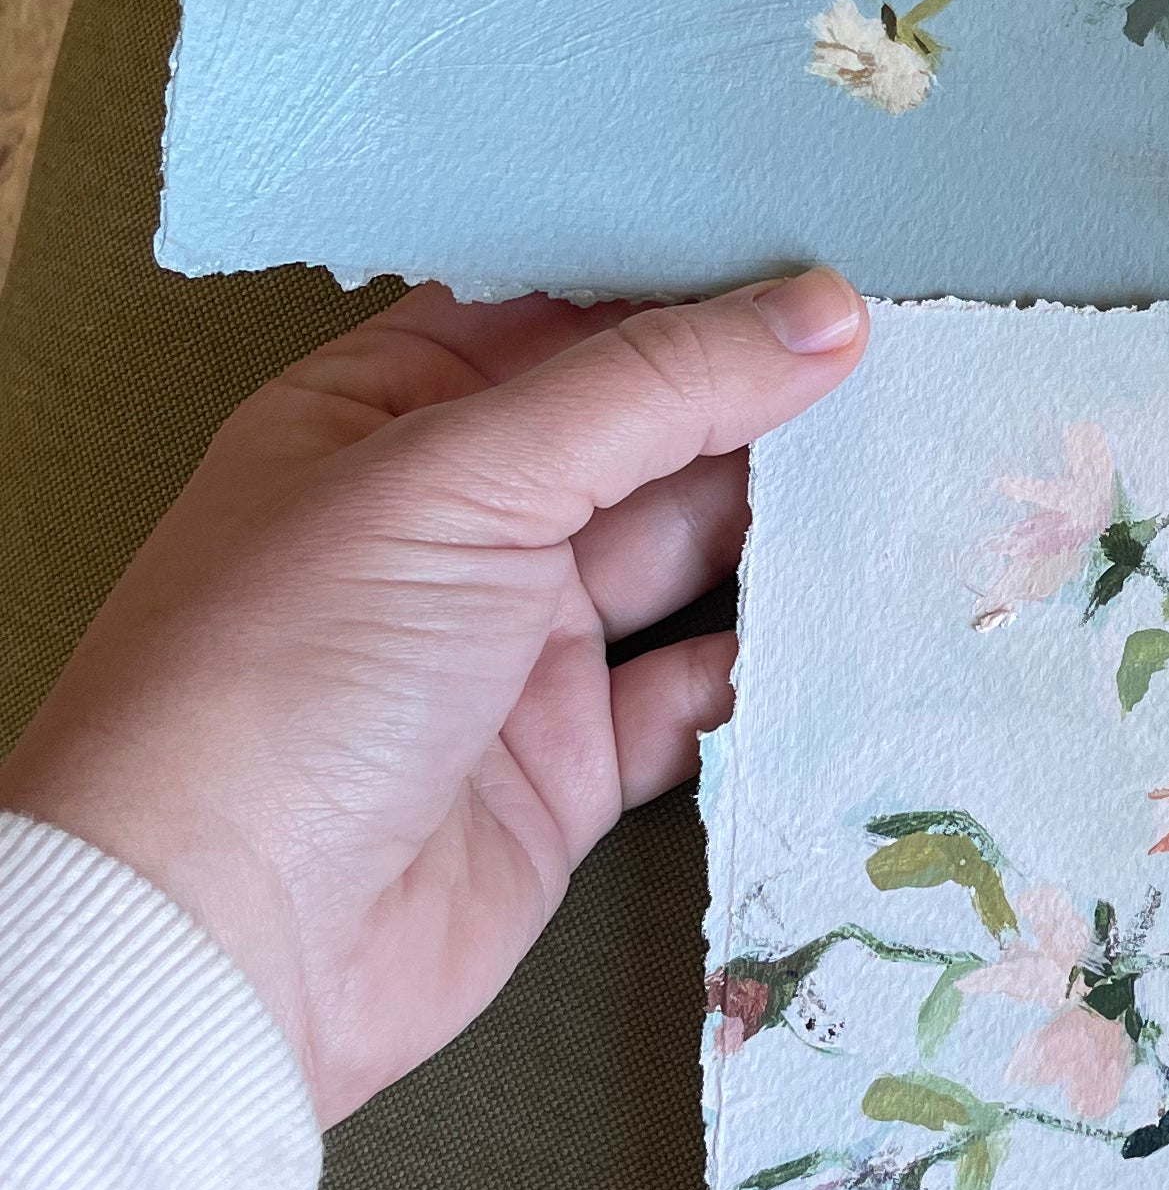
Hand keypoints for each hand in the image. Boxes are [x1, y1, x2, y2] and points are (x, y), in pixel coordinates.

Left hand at [0, 272, 868, 1121]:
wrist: (221, 942)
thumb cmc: (291, 668)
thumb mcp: (461, 481)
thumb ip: (653, 389)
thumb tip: (824, 309)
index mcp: (383, 416)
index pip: (557, 311)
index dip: (685, 280)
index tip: (831, 247)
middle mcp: (452, 521)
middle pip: (639, 431)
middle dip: (763, 397)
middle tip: (920, 352)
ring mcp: (513, 646)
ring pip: (684, 556)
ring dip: (787, 525)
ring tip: (926, 464)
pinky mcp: (567, 768)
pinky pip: (696, 696)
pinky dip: (773, 666)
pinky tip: (864, 615)